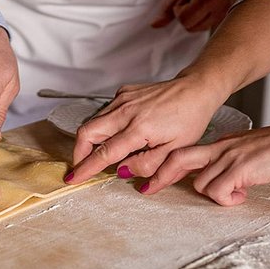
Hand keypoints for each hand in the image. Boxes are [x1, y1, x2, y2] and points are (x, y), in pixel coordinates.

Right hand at [66, 77, 220, 183]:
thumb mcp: (175, 151)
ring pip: (93, 122)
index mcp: (139, 128)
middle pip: (87, 132)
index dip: (86, 168)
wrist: (196, 90)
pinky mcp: (123, 93)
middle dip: (79, 152)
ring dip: (91, 140)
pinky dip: (104, 126)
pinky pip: (105, 113)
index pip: (104, 152)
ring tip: (101, 153)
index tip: (73, 178)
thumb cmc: (189, 120)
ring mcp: (123, 99)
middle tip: (82, 166)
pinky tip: (118, 133)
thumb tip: (123, 172)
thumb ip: (148, 165)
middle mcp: (126, 111)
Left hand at [140, 109, 269, 205]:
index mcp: (220, 144)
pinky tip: (242, 196)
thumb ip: (229, 163)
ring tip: (234, 193)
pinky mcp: (242, 168)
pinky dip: (226, 199)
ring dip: (212, 194)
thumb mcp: (246, 152)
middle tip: (148, 190)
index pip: (183, 153)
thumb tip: (219, 180)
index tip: (150, 179)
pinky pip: (219, 190)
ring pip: (199, 182)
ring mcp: (229, 158)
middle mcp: (220, 149)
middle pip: (178, 158)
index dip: (163, 166)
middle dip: (159, 176)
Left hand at [151, 0, 243, 31]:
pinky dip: (204, 18)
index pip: (185, 21)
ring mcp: (228, 13)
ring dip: (195, 17)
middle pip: (192, 28)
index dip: (180, 9)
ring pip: (199, 29)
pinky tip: (207, 5)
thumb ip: (166, 8)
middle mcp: (222, 8)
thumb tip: (155, 25)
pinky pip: (209, 25)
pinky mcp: (229, 15)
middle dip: (187, 15)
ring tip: (200, 0)